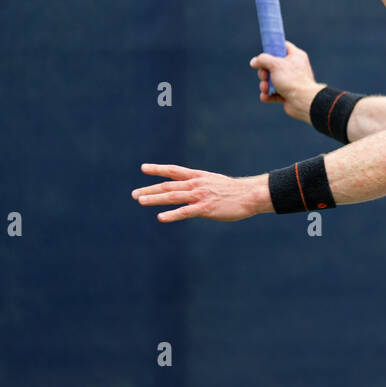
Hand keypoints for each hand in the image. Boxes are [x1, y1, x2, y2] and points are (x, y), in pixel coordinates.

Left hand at [131, 164, 263, 221]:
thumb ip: (200, 186)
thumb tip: (190, 192)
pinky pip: (185, 212)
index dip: (158, 169)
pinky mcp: (205, 209)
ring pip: (173, 196)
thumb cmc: (234, 191)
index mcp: (198, 176)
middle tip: (134, 194)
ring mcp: (200, 196)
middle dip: (150, 189)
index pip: (174, 171)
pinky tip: (161, 217)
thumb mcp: (214, 182)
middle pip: (168, 186)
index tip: (143, 168)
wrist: (250, 195)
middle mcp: (196, 184)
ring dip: (155, 198)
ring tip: (140, 200)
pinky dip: (172, 214)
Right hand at [250, 40, 322, 121]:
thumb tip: (254, 62)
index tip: (263, 52)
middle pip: (272, 65)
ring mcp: (291, 82)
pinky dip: (268, 95)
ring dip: (264, 85)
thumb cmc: (292, 80)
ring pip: (271, 80)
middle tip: (264, 76)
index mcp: (296, 56)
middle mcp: (294, 68)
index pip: (283, 46)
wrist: (303, 101)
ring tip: (265, 89)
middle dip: (264, 72)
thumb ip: (263, 60)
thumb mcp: (275, 65)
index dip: (272, 47)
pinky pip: (273, 93)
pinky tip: (265, 96)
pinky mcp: (287, 94)